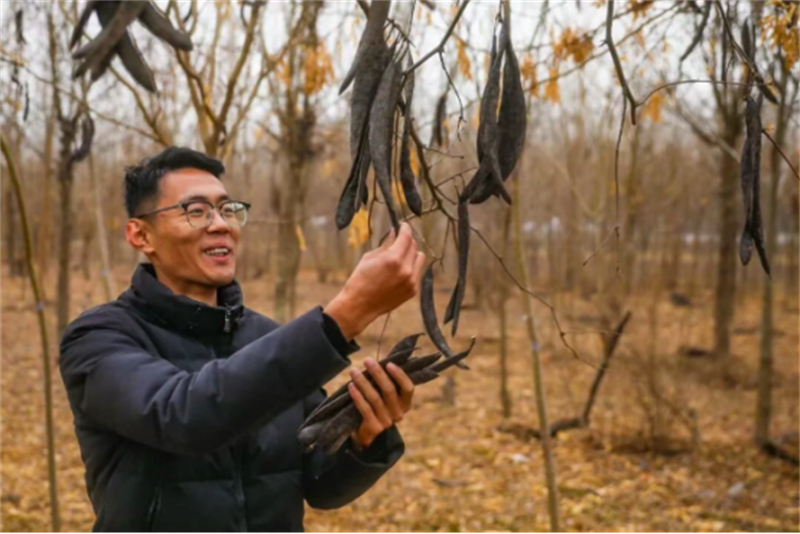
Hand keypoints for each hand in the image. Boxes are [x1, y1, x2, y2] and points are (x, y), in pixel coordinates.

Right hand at [325, 222, 425, 339]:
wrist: (359, 306)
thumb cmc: (360, 279)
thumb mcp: (370, 257)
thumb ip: (386, 244)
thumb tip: (394, 232)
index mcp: (393, 259)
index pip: (406, 237)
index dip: (405, 228)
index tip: (403, 225)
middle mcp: (406, 270)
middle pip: (414, 246)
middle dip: (407, 240)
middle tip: (398, 240)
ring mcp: (411, 281)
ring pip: (420, 258)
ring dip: (412, 254)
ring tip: (400, 257)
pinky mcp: (413, 291)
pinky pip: (417, 272)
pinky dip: (410, 268)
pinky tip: (398, 272)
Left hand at [347, 358, 414, 449]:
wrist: (365, 432)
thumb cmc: (376, 405)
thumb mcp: (385, 395)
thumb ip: (388, 380)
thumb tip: (383, 359)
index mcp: (405, 403)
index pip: (408, 388)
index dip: (400, 376)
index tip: (388, 363)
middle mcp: (399, 413)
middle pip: (389, 390)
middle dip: (377, 373)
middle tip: (367, 361)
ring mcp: (387, 422)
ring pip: (375, 398)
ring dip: (363, 382)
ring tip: (353, 371)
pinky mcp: (374, 427)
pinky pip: (365, 409)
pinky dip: (357, 396)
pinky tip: (351, 386)